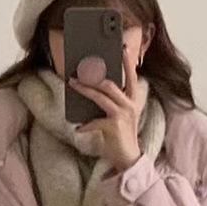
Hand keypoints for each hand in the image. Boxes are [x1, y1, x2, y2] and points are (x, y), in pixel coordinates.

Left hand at [68, 53, 142, 172]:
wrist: (128, 157)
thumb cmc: (121, 136)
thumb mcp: (120, 116)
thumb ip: (113, 102)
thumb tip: (95, 89)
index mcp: (133, 100)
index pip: (132, 77)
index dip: (128, 62)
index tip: (124, 49)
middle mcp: (130, 104)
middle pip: (110, 84)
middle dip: (92, 77)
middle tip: (79, 71)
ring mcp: (122, 114)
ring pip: (100, 96)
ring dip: (84, 89)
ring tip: (73, 84)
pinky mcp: (113, 125)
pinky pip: (94, 121)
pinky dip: (85, 125)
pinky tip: (78, 128)